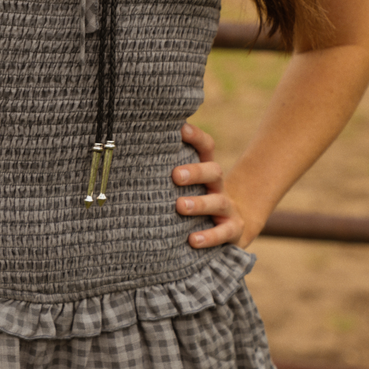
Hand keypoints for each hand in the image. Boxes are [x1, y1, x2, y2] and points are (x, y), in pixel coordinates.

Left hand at [172, 122, 247, 248]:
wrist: (228, 229)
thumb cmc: (195, 201)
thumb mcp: (185, 185)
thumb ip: (168, 170)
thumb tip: (135, 151)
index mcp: (205, 171)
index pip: (206, 147)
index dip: (196, 137)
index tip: (181, 128)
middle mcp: (218, 186)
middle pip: (213, 171)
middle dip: (196, 172)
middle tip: (175, 175)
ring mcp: (227, 208)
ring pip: (217, 202)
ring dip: (199, 204)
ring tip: (180, 206)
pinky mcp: (232, 230)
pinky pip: (224, 233)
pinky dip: (209, 237)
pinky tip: (193, 240)